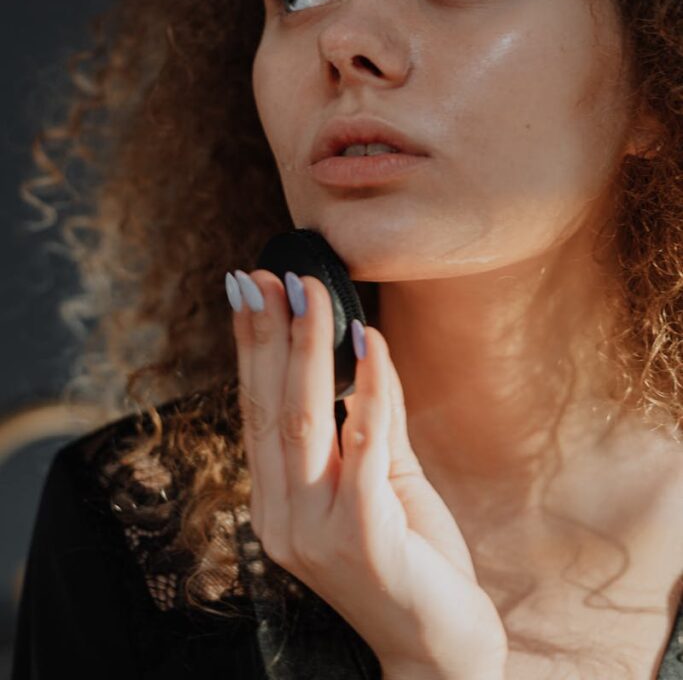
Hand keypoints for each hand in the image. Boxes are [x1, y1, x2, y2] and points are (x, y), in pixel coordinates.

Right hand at [228, 268, 507, 679]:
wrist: (439, 650)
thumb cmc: (410, 558)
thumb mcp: (383, 480)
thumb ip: (368, 420)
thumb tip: (359, 343)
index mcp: (279, 501)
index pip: (256, 408)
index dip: (250, 345)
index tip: (248, 287)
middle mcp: (284, 516)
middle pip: (272, 406)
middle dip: (269, 333)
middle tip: (268, 274)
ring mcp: (317, 531)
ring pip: (306, 420)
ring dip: (308, 347)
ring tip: (311, 292)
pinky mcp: (362, 537)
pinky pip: (366, 447)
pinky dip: (370, 388)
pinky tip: (369, 341)